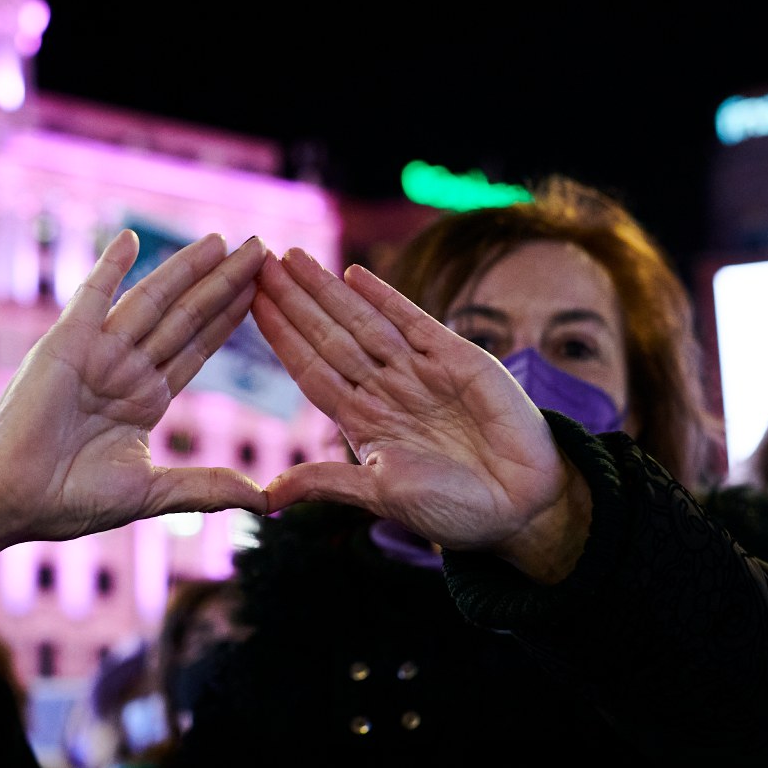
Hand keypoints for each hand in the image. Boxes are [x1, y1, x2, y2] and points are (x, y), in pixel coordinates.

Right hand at [0, 232, 267, 578]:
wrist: (12, 499)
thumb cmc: (70, 501)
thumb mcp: (151, 493)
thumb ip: (206, 488)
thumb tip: (264, 501)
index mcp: (145, 400)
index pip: (198, 348)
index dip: (230, 318)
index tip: (262, 290)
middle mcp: (126, 370)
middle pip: (186, 316)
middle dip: (224, 283)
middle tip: (260, 247)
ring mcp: (98, 353)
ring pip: (154, 301)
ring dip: (186, 268)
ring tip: (223, 241)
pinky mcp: (66, 343)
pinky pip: (92, 296)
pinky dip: (109, 266)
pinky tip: (131, 238)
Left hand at [251, 249, 590, 581]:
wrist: (521, 507)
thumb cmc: (452, 510)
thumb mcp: (379, 495)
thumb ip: (327, 483)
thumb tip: (264, 498)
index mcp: (361, 420)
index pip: (309, 368)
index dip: (279, 336)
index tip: (247, 304)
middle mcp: (384, 388)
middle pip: (327, 335)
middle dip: (293, 300)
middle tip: (255, 261)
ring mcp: (418, 370)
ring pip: (361, 322)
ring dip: (326, 290)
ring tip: (291, 257)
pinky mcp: (457, 358)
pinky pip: (412, 320)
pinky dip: (384, 297)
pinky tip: (353, 274)